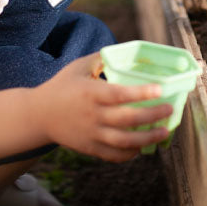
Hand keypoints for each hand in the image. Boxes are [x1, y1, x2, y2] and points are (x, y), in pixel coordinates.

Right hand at [33, 53, 172, 161]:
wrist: (38, 115)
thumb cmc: (61, 86)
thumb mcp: (78, 67)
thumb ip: (100, 58)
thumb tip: (123, 50)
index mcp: (90, 93)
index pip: (120, 94)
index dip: (141, 93)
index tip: (160, 90)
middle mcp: (92, 115)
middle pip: (128, 119)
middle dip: (152, 116)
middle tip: (169, 110)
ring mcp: (91, 134)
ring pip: (124, 141)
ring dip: (147, 138)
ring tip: (163, 132)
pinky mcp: (89, 148)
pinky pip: (113, 155)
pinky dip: (130, 154)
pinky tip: (142, 146)